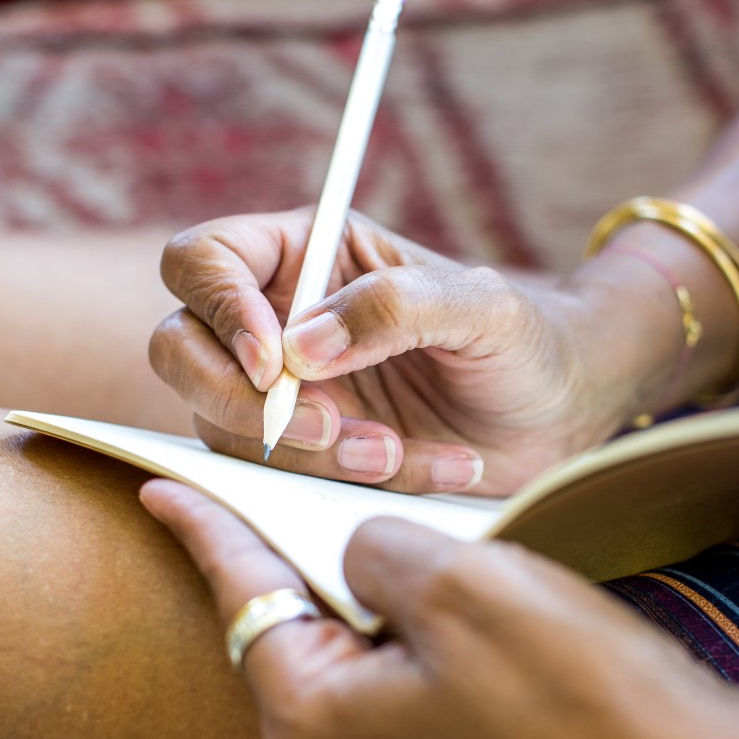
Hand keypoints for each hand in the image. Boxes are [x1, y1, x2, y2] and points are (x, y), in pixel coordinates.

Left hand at [139, 478, 738, 738]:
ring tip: (343, 515)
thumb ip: (373, 546)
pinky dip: (394, 618)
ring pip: (341, 644)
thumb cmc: (571, 690)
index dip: (204, 524)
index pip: (242, 590)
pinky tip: (421, 578)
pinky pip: (388, 673)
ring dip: (347, 579)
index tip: (158, 484)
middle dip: (276, 546)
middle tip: (253, 479)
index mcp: (313, 711)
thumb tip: (363, 550)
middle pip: (283, 620)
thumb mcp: (456, 582)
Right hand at [150, 210, 655, 494]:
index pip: (202, 261)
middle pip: (180, 350)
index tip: (274, 361)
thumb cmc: (523, 340)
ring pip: (226, 428)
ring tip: (398, 451)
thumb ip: (394, 306)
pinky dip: (348, 485)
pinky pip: (284, 481)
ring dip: (310, 454)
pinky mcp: (305, 457)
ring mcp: (282, 394)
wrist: (557, 419)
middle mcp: (275, 321)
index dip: (217, 307)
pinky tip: (427, 468)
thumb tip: (299, 349)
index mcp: (304, 253)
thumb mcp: (480, 306)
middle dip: (241, 401)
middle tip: (327, 426)